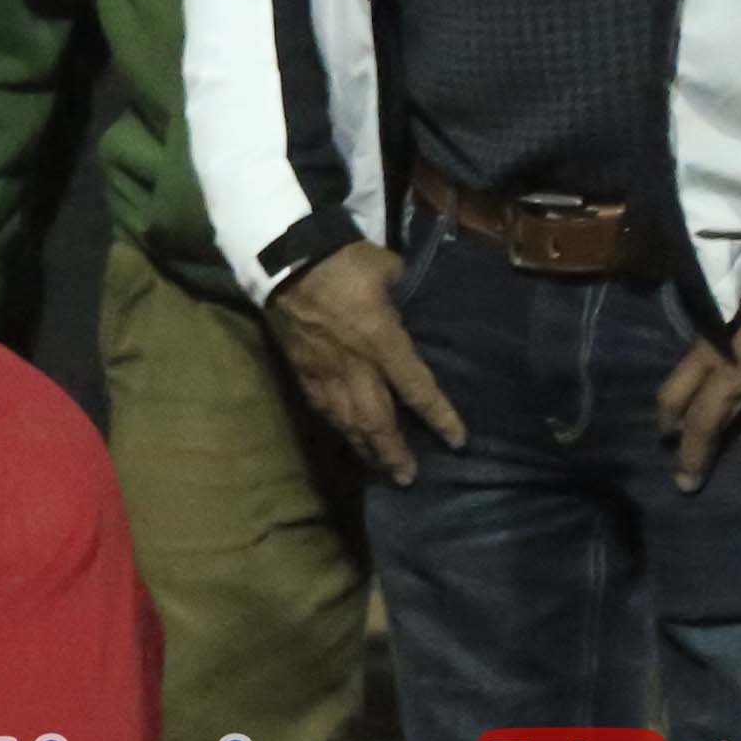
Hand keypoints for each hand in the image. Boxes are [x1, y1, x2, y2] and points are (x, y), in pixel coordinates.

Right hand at [259, 241, 467, 487]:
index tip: (457, 442)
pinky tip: (346, 437)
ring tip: (379, 470)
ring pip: (347, 421)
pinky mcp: (302, 370)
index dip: (439, 417)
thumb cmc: (340, 261)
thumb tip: (405, 293)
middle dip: (393, 452)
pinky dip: (337, 427)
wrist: (283, 262)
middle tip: (407, 478)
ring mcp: (325, 371)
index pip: (417, 389)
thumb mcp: (385, 267)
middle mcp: (356, 367)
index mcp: (383, 342)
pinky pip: (322, 407)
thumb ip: (400, 288)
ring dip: (365, 449)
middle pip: (377, 420)